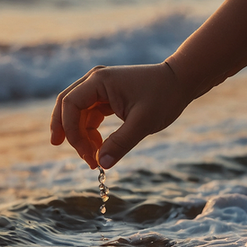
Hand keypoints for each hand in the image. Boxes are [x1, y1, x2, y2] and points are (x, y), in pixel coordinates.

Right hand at [50, 62, 192, 168]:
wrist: (180, 81)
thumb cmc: (164, 97)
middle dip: (65, 131)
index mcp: (99, 81)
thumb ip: (121, 144)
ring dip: (80, 136)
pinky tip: (99, 148)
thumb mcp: (143, 123)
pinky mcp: (105, 96)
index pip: (70, 105)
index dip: (70, 131)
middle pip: (66, 106)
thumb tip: (102, 165)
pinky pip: (89, 116)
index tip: (86, 153)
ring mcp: (99, 88)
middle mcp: (95, 81)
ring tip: (94, 159)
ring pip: (77, 114)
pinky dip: (90, 133)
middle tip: (66, 152)